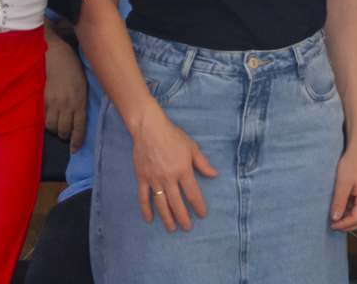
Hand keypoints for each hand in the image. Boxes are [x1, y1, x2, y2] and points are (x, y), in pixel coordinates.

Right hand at [44, 25, 88, 151]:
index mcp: (80, 101)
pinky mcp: (42, 100)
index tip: (74, 149)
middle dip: (64, 134)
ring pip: (52, 126)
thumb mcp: (83, 85)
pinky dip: (44, 120)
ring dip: (54, 128)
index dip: (77, 140)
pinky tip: (46, 117)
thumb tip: (77, 117)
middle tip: (64, 133)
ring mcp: (53, 103)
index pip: (80, 126)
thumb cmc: (73, 68)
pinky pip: (42, 117)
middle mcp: (67, 105)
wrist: (56, 55)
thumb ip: (80, 102)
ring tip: (55, 124)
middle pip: (64, 129)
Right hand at [132, 108, 218, 231]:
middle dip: (183, 217)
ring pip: (161, 204)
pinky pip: (143, 197)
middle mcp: (169, 178)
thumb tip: (214, 174)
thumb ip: (202, 163)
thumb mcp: (192, 148)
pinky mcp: (142, 178)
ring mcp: (154, 180)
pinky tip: (149, 219)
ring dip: (167, 218)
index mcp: (183, 171)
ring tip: (171, 228)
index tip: (202, 214)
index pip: (192, 194)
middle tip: (187, 227)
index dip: (198, 206)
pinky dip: (145, 209)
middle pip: (177, 203)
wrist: (149, 129)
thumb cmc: (172, 136)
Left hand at [329, 144, 356, 231]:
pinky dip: (352, 211)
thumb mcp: (342, 183)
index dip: (343, 225)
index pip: (356, 219)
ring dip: (350, 219)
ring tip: (337, 216)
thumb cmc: (351, 164)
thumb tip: (334, 218)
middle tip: (334, 224)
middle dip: (348, 225)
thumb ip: (339, 202)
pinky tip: (343, 206)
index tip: (331, 225)